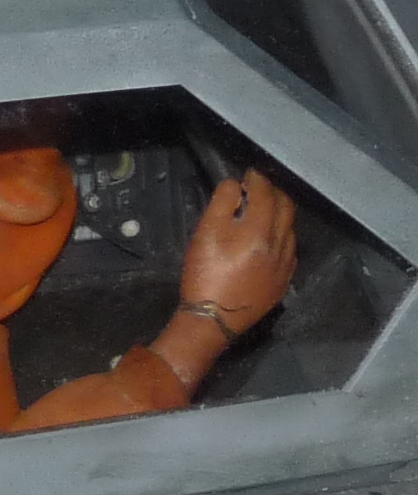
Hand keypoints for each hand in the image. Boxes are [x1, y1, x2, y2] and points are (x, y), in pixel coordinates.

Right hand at [180, 171, 297, 334]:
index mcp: (259, 231)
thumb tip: (235, 186)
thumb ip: (221, 205)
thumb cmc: (204, 276)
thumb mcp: (204, 236)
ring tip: (263, 211)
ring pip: (290, 228)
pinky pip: (290, 249)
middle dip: (274, 192)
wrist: (213, 320)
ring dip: (279, 213)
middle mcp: (279, 244)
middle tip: (259, 188)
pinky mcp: (284, 279)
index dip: (257, 180)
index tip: (249, 173)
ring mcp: (286, 263)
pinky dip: (281, 236)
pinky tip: (268, 240)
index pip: (265, 194)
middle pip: (286, 207)